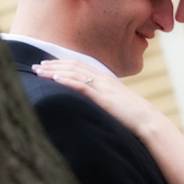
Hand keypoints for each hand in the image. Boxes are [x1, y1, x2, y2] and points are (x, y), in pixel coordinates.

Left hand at [33, 59, 170, 140]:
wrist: (147, 120)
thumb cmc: (131, 115)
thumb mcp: (114, 102)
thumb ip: (102, 98)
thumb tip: (89, 101)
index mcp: (105, 78)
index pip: (79, 66)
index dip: (62, 63)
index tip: (46, 64)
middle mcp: (103, 78)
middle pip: (74, 66)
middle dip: (53, 65)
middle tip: (36, 65)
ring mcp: (103, 87)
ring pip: (75, 73)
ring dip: (55, 71)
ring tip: (40, 71)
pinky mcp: (103, 98)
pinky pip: (83, 86)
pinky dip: (68, 80)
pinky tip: (56, 78)